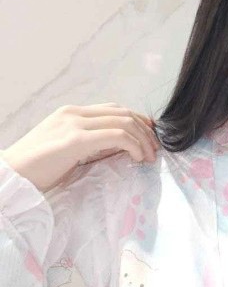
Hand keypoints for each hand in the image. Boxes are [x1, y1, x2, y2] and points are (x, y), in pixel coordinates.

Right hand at [0, 103, 159, 192]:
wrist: (8, 177)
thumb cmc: (35, 169)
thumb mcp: (67, 150)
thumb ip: (91, 143)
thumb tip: (121, 147)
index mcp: (71, 113)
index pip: (114, 109)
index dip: (138, 121)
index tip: (150, 137)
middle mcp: (74, 113)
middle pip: (123, 113)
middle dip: (145, 131)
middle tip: (154, 150)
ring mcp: (74, 124)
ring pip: (124, 122)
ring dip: (143, 140)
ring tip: (148, 157)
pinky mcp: (74, 139)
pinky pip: (116, 136)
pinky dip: (133, 145)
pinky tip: (136, 158)